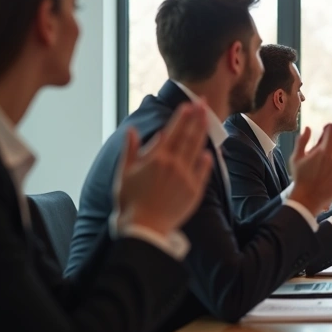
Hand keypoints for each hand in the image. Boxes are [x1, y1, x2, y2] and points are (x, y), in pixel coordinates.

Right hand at [116, 102, 213, 236]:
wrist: (144, 228)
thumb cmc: (130, 201)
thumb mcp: (124, 173)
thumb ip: (131, 150)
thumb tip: (133, 131)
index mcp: (157, 158)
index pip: (173, 132)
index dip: (181, 117)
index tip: (188, 105)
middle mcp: (174, 164)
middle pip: (188, 137)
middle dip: (196, 118)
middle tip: (204, 103)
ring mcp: (186, 178)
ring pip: (197, 150)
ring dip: (202, 133)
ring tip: (207, 119)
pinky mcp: (194, 191)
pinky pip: (203, 172)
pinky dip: (205, 161)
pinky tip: (208, 152)